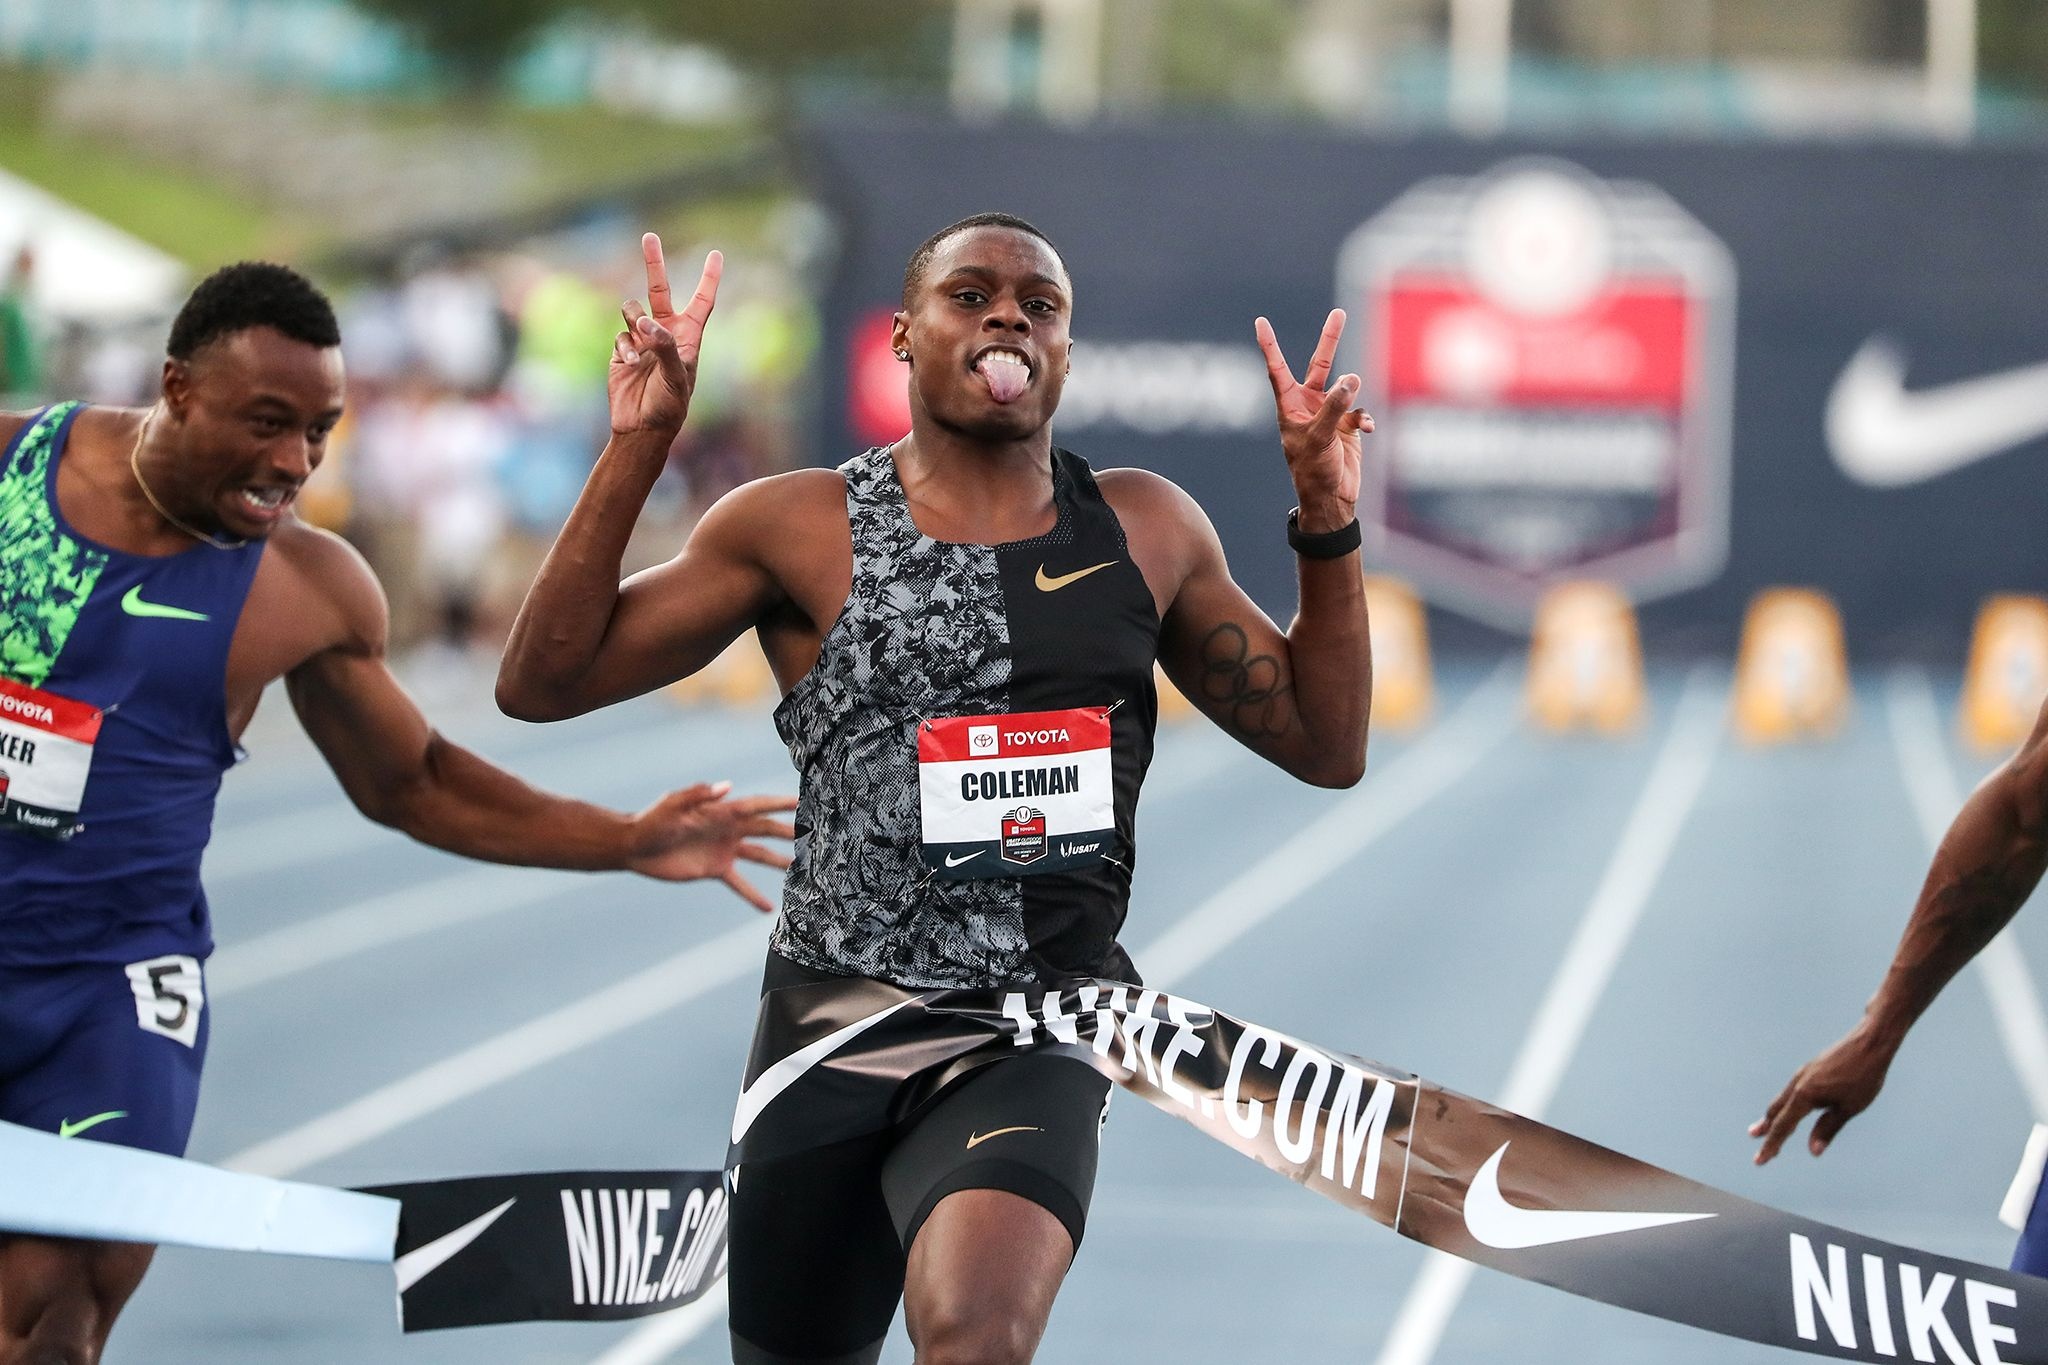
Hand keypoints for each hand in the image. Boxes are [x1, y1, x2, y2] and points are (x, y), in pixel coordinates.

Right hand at [610, 233, 721, 435]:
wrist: (641, 428)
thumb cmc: (669, 406)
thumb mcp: (676, 377)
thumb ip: (664, 346)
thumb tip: (645, 322)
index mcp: (688, 338)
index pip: (701, 302)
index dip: (709, 278)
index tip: (716, 254)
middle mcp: (665, 334)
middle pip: (659, 290)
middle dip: (654, 264)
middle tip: (649, 236)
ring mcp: (642, 340)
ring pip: (631, 310)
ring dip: (633, 322)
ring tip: (638, 349)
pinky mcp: (621, 350)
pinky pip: (619, 334)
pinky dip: (622, 348)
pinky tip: (627, 366)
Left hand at [623, 781, 797, 911]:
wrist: (634, 847)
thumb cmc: (651, 821)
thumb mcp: (672, 805)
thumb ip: (698, 794)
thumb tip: (727, 785)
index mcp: (722, 811)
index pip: (758, 806)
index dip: (780, 804)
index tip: (803, 803)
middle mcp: (729, 829)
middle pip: (766, 830)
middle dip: (790, 832)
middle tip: (815, 836)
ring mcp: (724, 849)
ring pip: (760, 855)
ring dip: (779, 861)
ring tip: (801, 870)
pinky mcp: (715, 869)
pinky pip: (739, 883)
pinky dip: (753, 895)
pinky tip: (768, 909)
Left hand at [1255, 310, 1373, 530]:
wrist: (1331, 500)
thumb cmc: (1313, 471)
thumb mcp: (1320, 437)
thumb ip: (1335, 407)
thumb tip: (1351, 379)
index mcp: (1290, 406)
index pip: (1278, 369)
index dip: (1270, 345)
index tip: (1260, 321)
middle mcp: (1309, 406)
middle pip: (1320, 365)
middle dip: (1330, 340)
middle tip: (1339, 313)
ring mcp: (1330, 415)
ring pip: (1346, 389)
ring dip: (1352, 395)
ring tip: (1354, 409)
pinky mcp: (1348, 426)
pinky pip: (1360, 412)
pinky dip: (1365, 418)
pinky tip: (1367, 429)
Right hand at [1748, 1023, 1899, 1163]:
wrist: (1869, 1043)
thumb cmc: (1863, 1077)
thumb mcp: (1848, 1108)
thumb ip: (1828, 1128)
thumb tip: (1813, 1151)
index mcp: (1805, 1096)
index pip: (1783, 1126)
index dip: (1771, 1145)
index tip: (1760, 1161)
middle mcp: (1798, 1084)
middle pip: (1776, 1111)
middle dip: (1766, 1128)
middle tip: (1754, 1138)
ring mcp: (1803, 1074)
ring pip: (1782, 1099)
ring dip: (1773, 1115)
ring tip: (1765, 1126)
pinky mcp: (1811, 1069)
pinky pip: (1792, 1091)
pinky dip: (1786, 1104)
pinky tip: (1792, 1106)